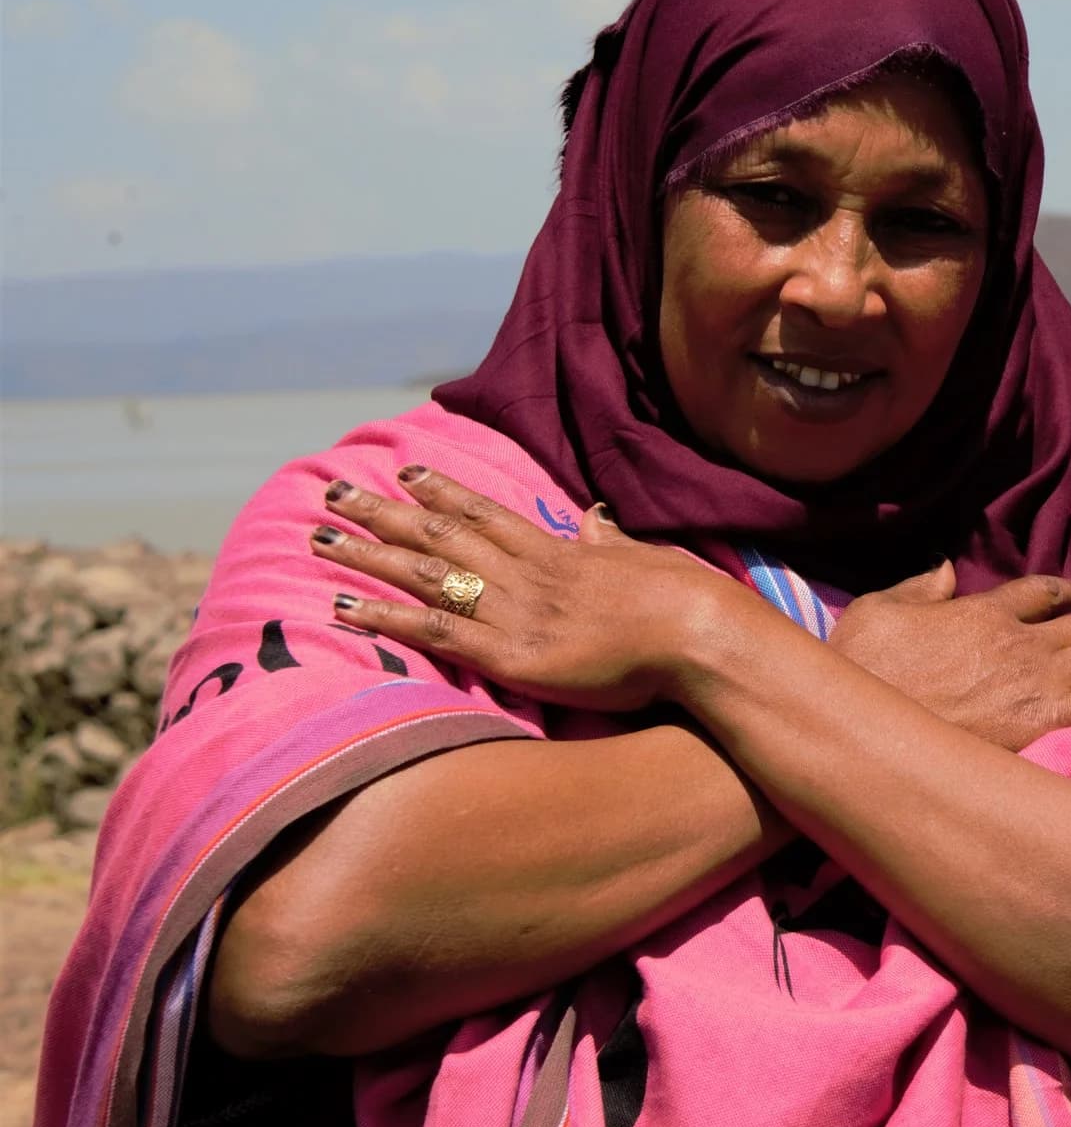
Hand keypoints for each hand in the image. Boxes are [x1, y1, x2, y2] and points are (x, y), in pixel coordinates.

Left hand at [312, 467, 761, 711]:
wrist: (695, 633)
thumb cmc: (682, 603)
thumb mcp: (642, 561)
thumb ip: (610, 543)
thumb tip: (597, 517)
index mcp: (558, 552)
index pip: (487, 512)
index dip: (443, 491)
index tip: (406, 471)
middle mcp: (525, 574)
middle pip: (440, 534)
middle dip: (384, 511)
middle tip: (334, 491)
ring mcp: (513, 612)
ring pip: (424, 574)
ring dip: (368, 554)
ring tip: (319, 537)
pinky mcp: (509, 655)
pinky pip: (432, 631)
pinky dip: (384, 618)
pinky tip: (344, 607)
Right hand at [830, 561, 1070, 750]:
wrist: (860, 727)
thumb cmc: (858, 671)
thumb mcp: (873, 611)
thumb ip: (916, 589)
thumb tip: (943, 568)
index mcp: (981, 612)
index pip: (1039, 593)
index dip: (1069, 593)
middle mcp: (1019, 642)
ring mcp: (1036, 682)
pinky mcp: (1045, 724)